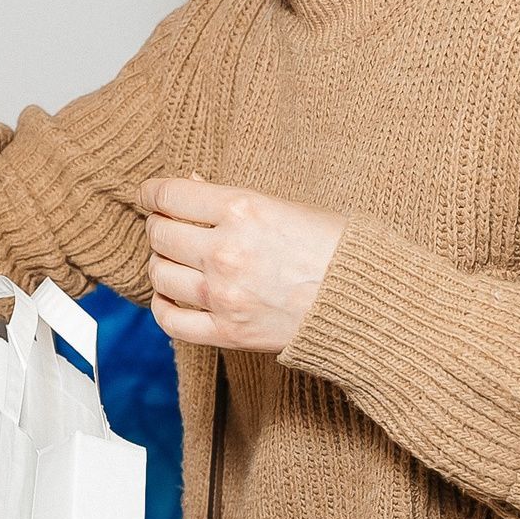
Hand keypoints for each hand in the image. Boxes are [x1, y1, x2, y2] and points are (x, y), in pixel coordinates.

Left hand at [139, 176, 346, 352]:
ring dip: (161, 265)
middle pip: (159, 234)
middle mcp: (225, 250)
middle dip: (160, 227)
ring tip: (177, 261)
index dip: (151, 193)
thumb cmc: (338, 249)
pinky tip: (175, 296)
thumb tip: (191, 186)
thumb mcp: (288, 205)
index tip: (149, 195)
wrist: (370, 304)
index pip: (169, 195)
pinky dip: (164, 305)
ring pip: (159, 274)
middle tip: (170, 228)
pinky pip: (169, 319)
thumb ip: (234, 200)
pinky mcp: (228, 332)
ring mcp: (223, 295)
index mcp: (242, 208)